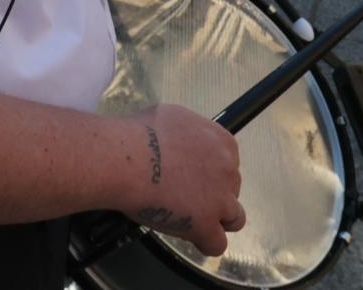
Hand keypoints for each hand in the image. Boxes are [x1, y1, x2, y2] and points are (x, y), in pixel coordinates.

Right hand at [118, 103, 244, 257]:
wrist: (127, 159)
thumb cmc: (141, 133)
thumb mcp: (173, 118)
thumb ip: (187, 135)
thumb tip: (179, 142)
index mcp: (221, 142)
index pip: (228, 162)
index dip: (210, 171)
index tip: (192, 175)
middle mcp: (227, 169)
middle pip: (231, 188)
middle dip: (212, 194)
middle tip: (185, 195)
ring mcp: (220, 199)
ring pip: (234, 218)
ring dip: (216, 219)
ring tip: (191, 219)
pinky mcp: (205, 224)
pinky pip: (216, 244)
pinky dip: (204, 241)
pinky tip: (189, 236)